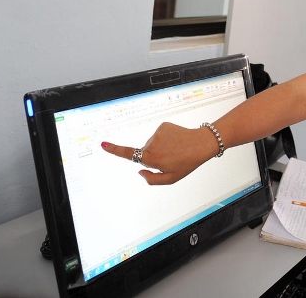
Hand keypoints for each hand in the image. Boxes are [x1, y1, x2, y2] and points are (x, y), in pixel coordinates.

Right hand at [101, 122, 215, 184]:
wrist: (202, 144)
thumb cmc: (187, 163)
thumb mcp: (171, 178)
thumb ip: (152, 179)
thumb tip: (140, 171)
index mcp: (152, 159)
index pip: (129, 154)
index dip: (115, 150)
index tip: (103, 144)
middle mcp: (152, 144)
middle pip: (144, 153)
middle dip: (153, 157)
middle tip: (171, 159)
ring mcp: (157, 133)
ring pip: (152, 144)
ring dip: (161, 148)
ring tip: (175, 150)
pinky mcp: (163, 126)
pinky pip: (159, 135)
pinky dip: (165, 139)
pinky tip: (176, 142)